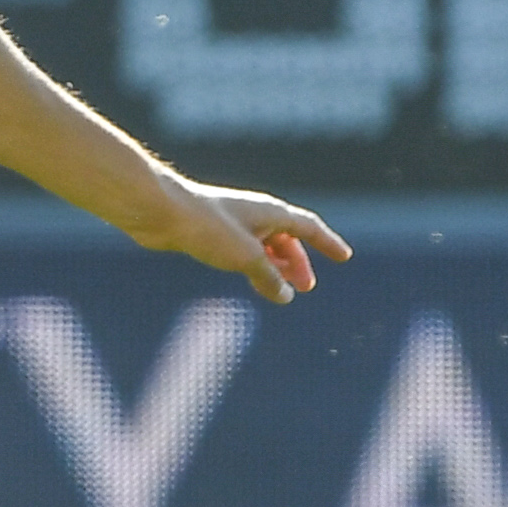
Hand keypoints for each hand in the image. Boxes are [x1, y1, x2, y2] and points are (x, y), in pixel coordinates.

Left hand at [149, 178, 349, 305]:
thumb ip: (270, 277)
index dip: (328, 243)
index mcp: (271, 212)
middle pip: (287, 238)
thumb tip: (285, 295)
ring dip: (276, 267)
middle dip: (298, 262)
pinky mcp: (214, 233)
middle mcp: (256, 214)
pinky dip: (254, 267)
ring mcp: (235, 223)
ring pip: (264, 246)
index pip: (309, 228)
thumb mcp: (247, 257)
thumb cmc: (208, 228)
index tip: (344, 257)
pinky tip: (251, 280)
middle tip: (305, 287)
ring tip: (282, 290)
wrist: (163, 214)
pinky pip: (244, 251)